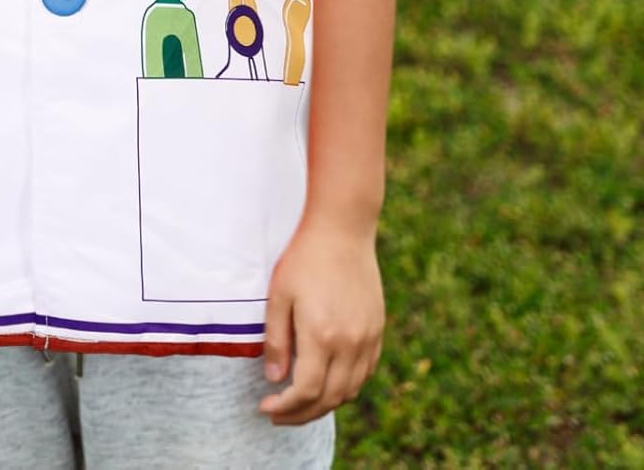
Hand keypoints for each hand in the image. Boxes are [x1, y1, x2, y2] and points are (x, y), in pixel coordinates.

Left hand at [259, 215, 385, 425]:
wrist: (342, 229)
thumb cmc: (304, 258)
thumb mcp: (279, 295)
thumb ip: (277, 341)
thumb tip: (276, 379)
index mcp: (322, 335)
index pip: (306, 392)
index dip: (286, 407)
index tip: (266, 406)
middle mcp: (350, 343)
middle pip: (329, 399)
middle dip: (302, 414)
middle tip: (279, 414)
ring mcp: (368, 337)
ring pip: (350, 390)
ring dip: (325, 404)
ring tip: (301, 403)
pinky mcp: (377, 329)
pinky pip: (365, 372)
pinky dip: (347, 386)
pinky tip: (328, 382)